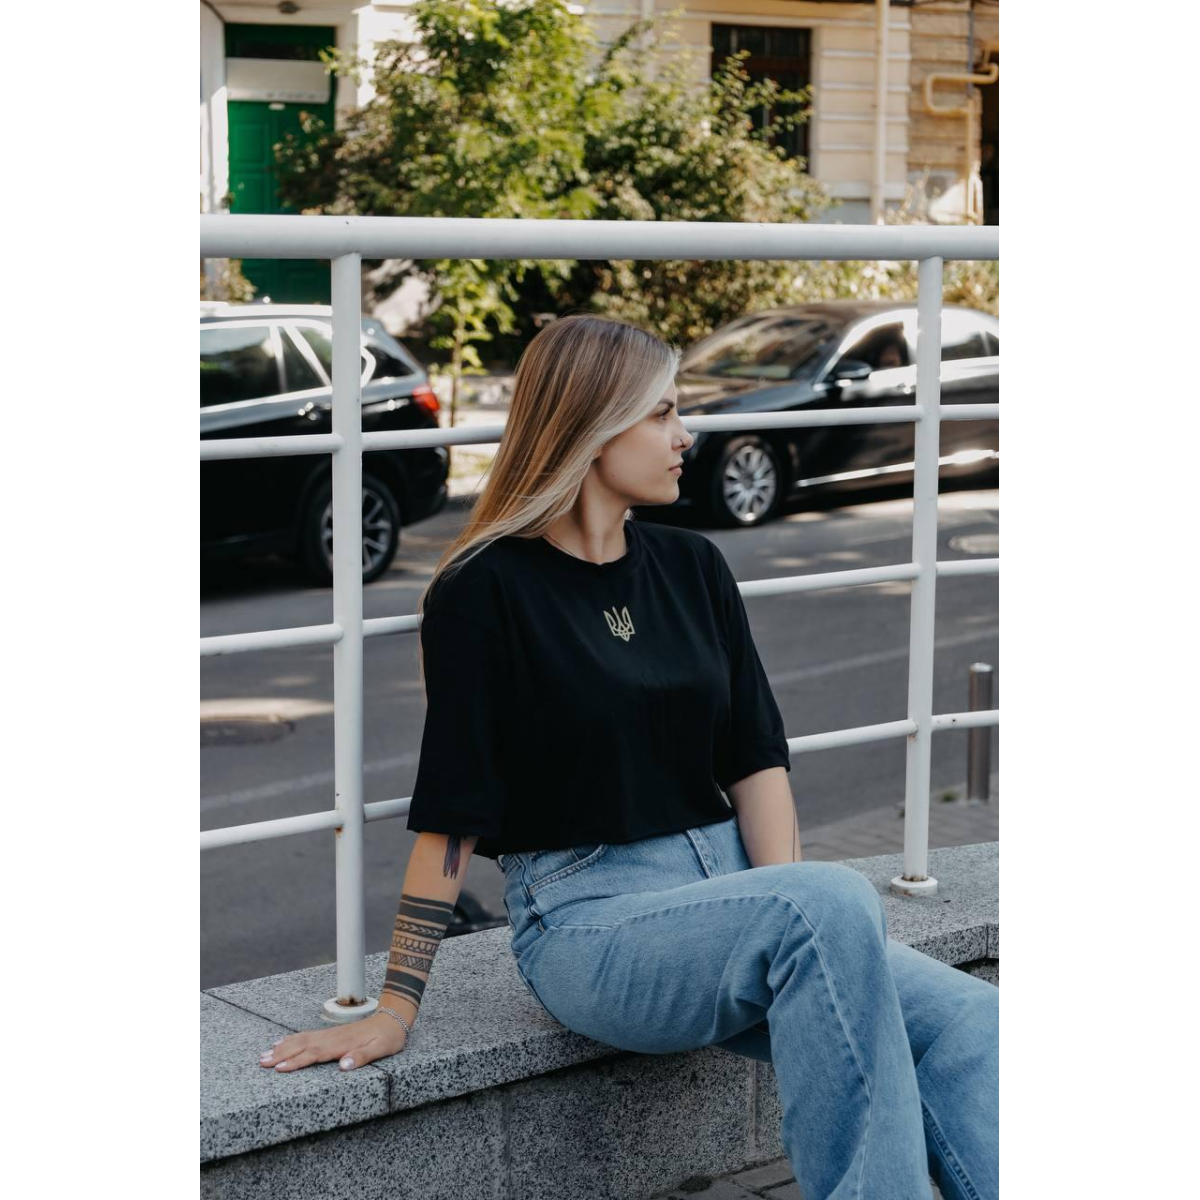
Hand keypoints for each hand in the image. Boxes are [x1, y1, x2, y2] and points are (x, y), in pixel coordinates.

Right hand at [257, 1010, 409, 1073]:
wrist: (393, 1018)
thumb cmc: (388, 1037)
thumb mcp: (381, 1049)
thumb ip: (362, 1057)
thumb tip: (343, 1066)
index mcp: (342, 1044)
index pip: (315, 1054)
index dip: (297, 1061)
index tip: (279, 1068)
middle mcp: (332, 1038)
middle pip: (302, 1046)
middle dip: (281, 1054)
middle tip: (262, 1062)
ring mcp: (330, 1034)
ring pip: (302, 1040)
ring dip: (283, 1047)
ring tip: (265, 1054)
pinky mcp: (331, 1034)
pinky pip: (307, 1036)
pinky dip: (292, 1040)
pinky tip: (283, 1042)